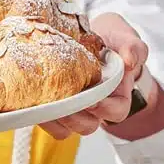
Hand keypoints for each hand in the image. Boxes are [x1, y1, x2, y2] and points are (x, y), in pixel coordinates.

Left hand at [40, 13, 148, 138]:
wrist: (87, 36)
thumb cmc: (110, 41)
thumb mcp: (125, 40)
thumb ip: (132, 48)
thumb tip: (130, 61)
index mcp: (115, 96)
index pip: (115, 112)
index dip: (104, 109)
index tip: (92, 100)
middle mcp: (93, 106)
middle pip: (88, 125)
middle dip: (75, 118)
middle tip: (62, 103)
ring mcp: (72, 107)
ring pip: (66, 127)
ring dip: (55, 120)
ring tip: (44, 105)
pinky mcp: (53, 103)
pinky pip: (46, 120)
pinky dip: (39, 115)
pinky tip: (31, 103)